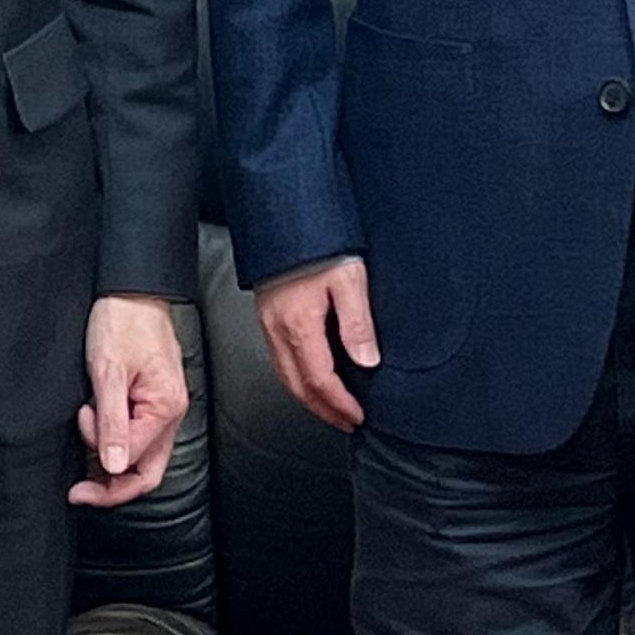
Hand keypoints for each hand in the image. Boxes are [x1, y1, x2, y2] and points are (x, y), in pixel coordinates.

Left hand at [72, 295, 190, 507]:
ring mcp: (163, 408)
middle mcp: (171, 413)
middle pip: (147, 472)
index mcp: (165, 408)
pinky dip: (117, 446)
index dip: (102, 464)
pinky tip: (96, 442)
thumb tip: (114, 466)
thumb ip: (112, 422)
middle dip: (112, 487)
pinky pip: (139, 437)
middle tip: (80, 491)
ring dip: (112, 465)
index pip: (135, 463)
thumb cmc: (123, 321)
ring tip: (83, 460)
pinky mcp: (152, 400)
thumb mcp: (108, 372)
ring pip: (142, 457)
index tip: (76, 464)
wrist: (132, 289)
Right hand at [253, 255, 376, 431]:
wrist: (283, 214)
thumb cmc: (315, 240)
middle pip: (298, 386)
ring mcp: (268, 323)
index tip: (357, 415)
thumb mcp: (349, 278)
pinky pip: (278, 358)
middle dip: (322, 410)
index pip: (319, 381)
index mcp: (299, 325)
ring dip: (308, 396)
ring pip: (285, 375)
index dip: (340, 404)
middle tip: (345, 421)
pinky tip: (309, 373)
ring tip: (330, 406)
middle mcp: (278, 329)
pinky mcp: (267, 313)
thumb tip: (367, 361)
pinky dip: (296, 376)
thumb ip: (357, 324)